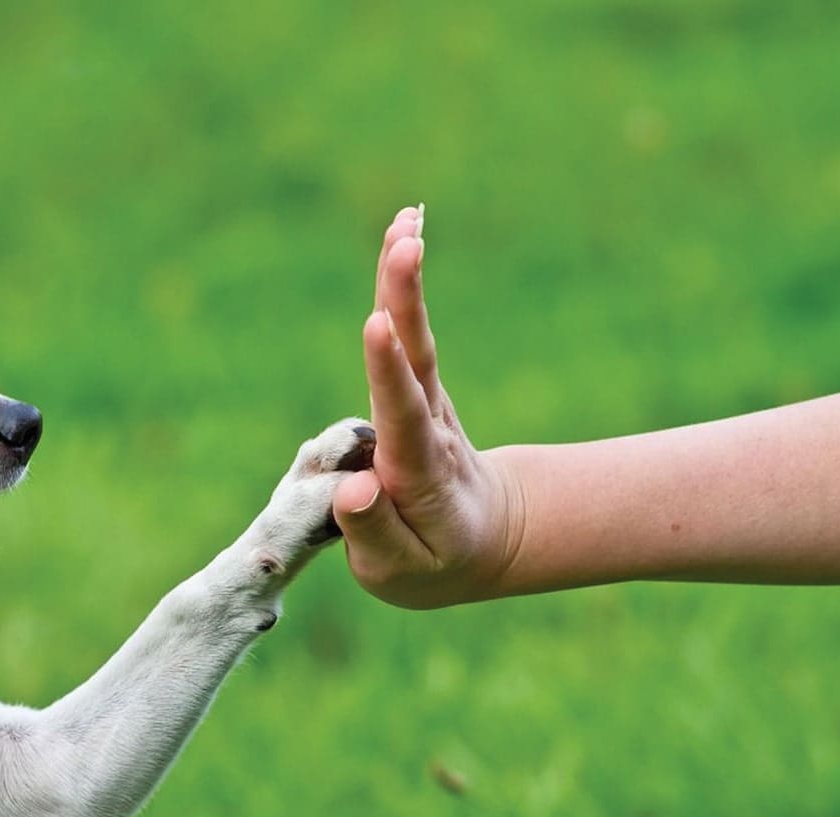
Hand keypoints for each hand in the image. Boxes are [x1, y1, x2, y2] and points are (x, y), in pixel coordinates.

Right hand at [331, 206, 523, 607]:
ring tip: (405, 221)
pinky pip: (408, 332)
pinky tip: (402, 231)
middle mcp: (427, 427)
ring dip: (406, 279)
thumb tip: (355, 488)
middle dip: (406, 301)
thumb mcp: (401, 573)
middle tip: (405, 244)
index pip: (402, 417)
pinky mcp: (417, 388)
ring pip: (415, 337)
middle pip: (417, 359)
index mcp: (419, 474)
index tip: (378, 327)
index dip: (387, 373)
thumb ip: (375, 533)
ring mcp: (426, 402)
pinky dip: (402, 284)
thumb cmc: (433, 563)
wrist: (485, 540)